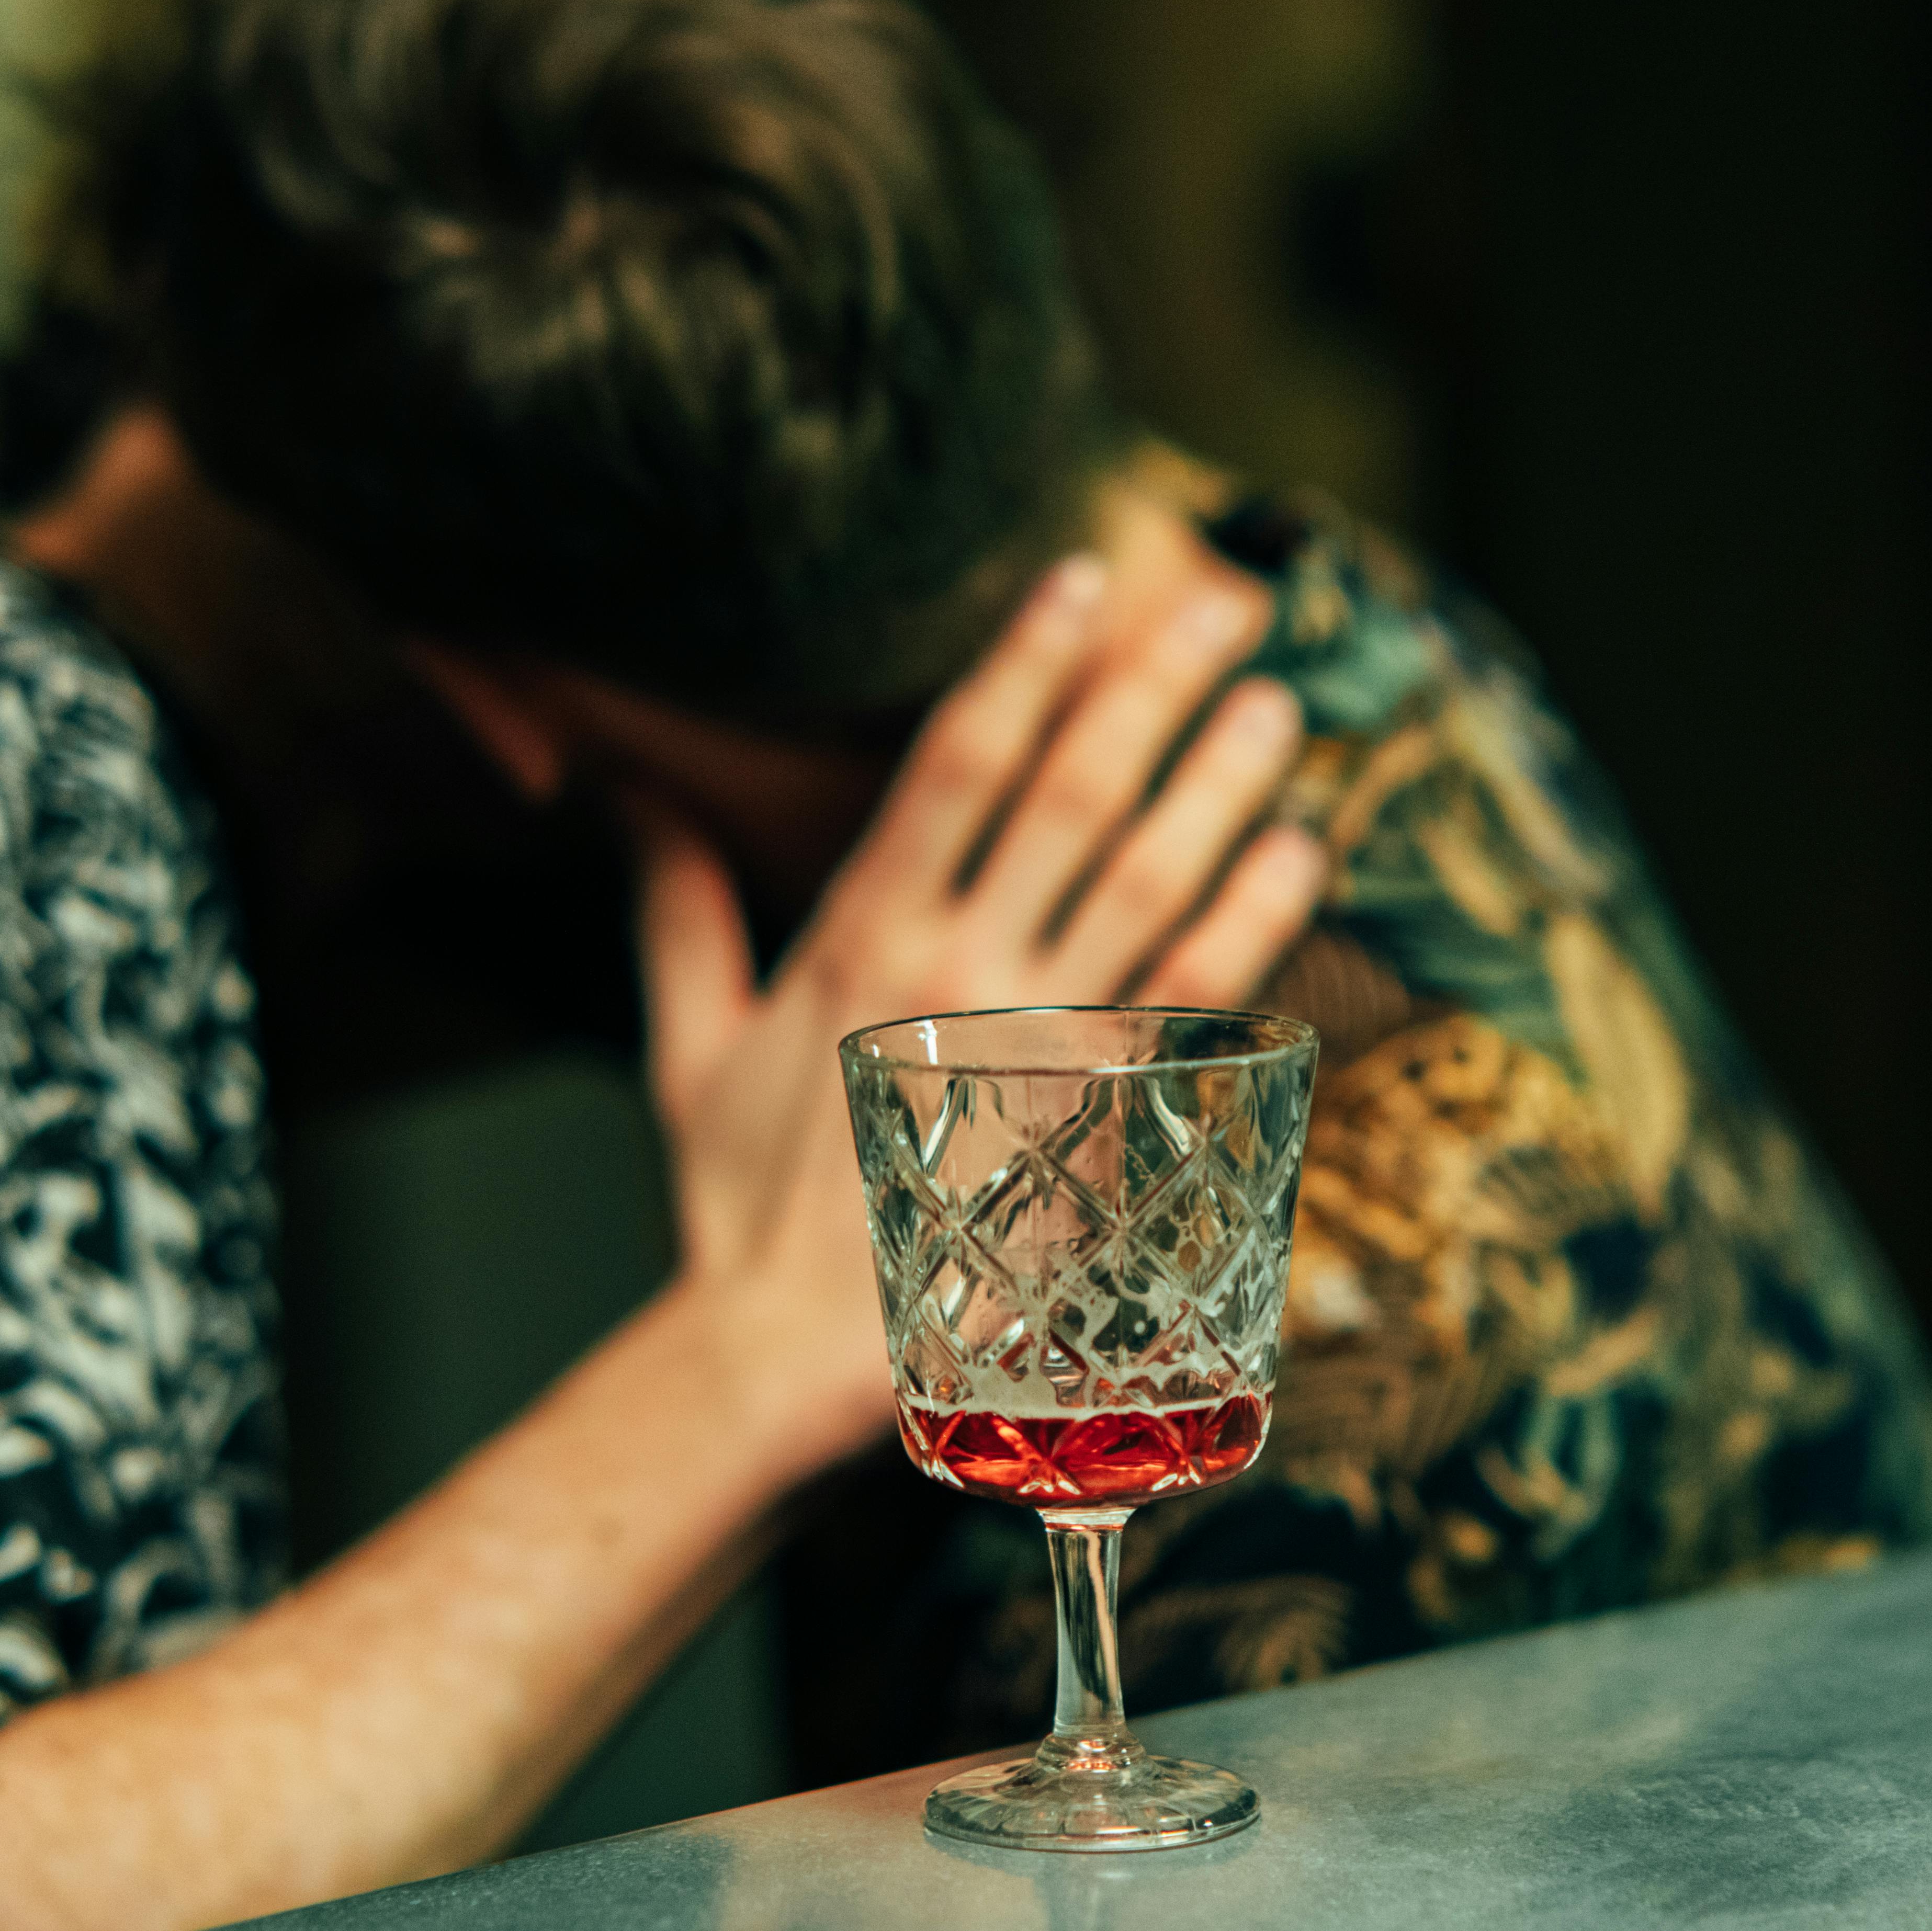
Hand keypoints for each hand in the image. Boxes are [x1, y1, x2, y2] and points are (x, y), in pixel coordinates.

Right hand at [630, 556, 1325, 1451]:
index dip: (1024, 659)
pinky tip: (1303, 849)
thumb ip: (676, 906)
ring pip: (1150, 876)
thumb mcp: (688, 1045)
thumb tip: (628, 791)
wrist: (783, 1351)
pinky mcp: (1096, 1114)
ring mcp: (1035, 1037)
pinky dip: (1254, 915)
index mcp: (860, 932)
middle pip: (1075, 791)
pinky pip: (1192, 992)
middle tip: (1228, 602)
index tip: (1082, 579)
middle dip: (1154, 686)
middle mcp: (956, 966)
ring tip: (1282, 703)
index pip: (957, 757)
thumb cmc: (739, 1205)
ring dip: (1222, 781)